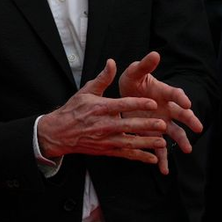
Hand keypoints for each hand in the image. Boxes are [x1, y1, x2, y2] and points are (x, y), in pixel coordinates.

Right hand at [36, 59, 167, 163]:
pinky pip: (125, 154)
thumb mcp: (86, 91)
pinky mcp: (106, 150)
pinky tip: (152, 158)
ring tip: (162, 142)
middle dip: (146, 125)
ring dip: (146, 143)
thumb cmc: (74, 109)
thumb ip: (102, 78)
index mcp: (100, 107)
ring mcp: (105, 139)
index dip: (137, 104)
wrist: (59, 132)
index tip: (152, 103)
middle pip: (128, 125)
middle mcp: (103, 124)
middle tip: (162, 124)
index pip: (122, 105)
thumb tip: (112, 62)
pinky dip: (139, 157)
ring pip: (129, 143)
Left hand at [118, 51, 203, 173]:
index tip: (187, 103)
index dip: (181, 97)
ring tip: (187, 150)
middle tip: (198, 128)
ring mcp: (162, 122)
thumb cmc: (133, 81)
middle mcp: (167, 108)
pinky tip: (164, 170)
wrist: (126, 95)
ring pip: (175, 132)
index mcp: (164, 92)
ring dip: (181, 141)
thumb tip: (155, 53)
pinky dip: (162, 159)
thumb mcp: (135, 72)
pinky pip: (160, 147)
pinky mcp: (154, 133)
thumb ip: (144, 65)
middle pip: (181, 114)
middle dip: (190, 120)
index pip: (175, 94)